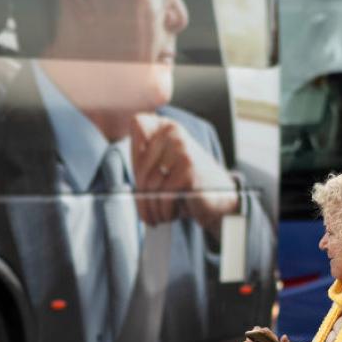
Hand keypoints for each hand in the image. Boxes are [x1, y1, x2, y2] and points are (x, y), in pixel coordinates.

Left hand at [130, 113, 239, 232]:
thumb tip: (122, 170)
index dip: (136, 156)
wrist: (218, 197)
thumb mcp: (161, 166)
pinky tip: (170, 215)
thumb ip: (142, 158)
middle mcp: (174, 131)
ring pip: (150, 184)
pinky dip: (164, 211)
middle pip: (141, 167)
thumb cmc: (185, 183)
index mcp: (166, 125)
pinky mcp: (188, 168)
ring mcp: (182, 148)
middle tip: (147, 213)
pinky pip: (164, 194)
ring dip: (152, 208)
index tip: (145, 177)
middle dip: (141, 196)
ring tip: (158, 216)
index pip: (137, 125)